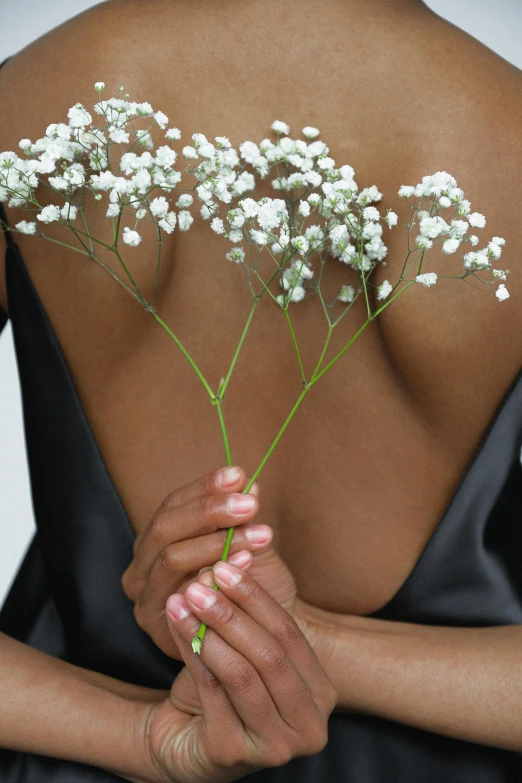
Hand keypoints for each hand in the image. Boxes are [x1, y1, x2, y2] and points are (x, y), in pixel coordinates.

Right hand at [121, 465, 298, 660]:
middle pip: (165, 527)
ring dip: (217, 542)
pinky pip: (182, 593)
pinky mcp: (157, 625)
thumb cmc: (248, 585)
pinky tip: (245, 563)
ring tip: (258, 534)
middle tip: (250, 504)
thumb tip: (248, 482)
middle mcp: (141, 564)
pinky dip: (215, 575)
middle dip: (209, 512)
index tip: (238, 475)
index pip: (173, 503)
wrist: (258, 638)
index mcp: (156, 538)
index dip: (204, 487)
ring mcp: (144, 596)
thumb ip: (241, 517)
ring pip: (171, 558)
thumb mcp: (245, 543)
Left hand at [140, 562, 336, 782]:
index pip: (290, 634)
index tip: (226, 564)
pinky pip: (212, 692)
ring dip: (210, 629)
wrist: (186, 738)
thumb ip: (250, 611)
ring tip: (185, 599)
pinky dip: (192, 651)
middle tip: (202, 581)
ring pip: (242, 674)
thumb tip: (234, 553)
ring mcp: (275, 747)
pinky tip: (176, 624)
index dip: (256, 597)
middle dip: (232, 612)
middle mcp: (309, 727)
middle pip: (270, 655)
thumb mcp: (247, 646)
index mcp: (322, 694)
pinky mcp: (235, 755)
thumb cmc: (225, 687)